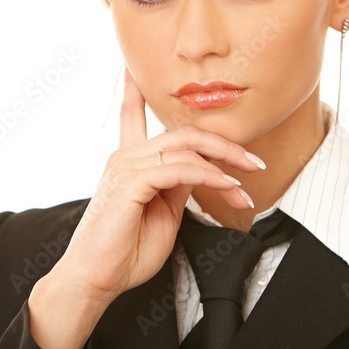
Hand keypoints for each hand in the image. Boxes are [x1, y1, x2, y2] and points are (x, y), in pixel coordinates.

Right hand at [53, 67, 265, 307]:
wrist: (96, 279)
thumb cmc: (124, 253)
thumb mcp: (162, 216)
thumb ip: (177, 189)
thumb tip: (199, 174)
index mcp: (128, 162)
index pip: (131, 115)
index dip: (135, 90)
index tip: (134, 68)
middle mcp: (125, 157)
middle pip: (181, 132)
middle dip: (222, 143)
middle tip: (252, 162)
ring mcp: (126, 166)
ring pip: (185, 147)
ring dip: (224, 163)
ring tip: (247, 181)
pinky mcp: (131, 182)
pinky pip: (181, 169)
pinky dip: (210, 177)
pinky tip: (228, 188)